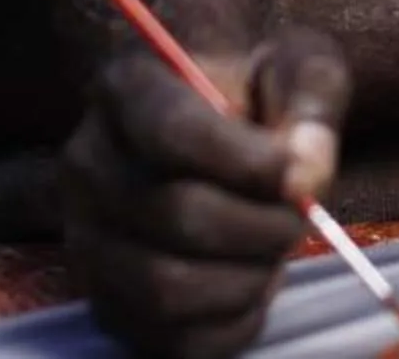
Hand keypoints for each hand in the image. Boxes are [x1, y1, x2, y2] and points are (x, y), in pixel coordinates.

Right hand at [60, 24, 352, 358]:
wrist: (229, 130)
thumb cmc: (263, 92)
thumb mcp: (300, 67)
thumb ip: (310, 105)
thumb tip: (305, 171)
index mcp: (128, 86)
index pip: (171, 130)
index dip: (242, 159)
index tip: (295, 173)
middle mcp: (87, 162)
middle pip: (175, 214)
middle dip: (260, 225)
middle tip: (301, 216)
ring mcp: (87, 238)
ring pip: (165, 286)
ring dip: (246, 278)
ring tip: (276, 248)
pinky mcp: (106, 300)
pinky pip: (167, 340)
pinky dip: (230, 323)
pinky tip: (255, 283)